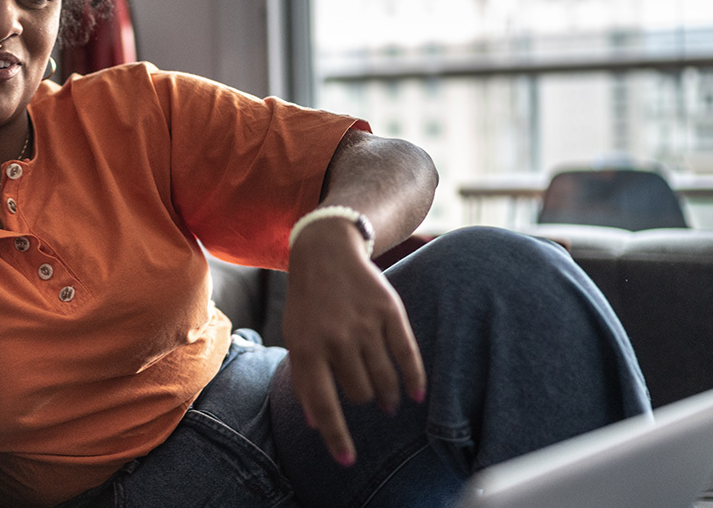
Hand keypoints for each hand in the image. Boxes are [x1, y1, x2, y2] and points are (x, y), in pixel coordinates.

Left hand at [282, 218, 426, 466]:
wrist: (326, 252)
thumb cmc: (308, 303)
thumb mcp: (295, 337)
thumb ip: (304, 378)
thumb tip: (314, 422)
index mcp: (307, 347)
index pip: (323, 404)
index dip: (336, 436)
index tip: (348, 460)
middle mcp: (336, 337)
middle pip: (359, 394)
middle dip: (362, 400)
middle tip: (362, 394)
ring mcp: (365, 324)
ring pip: (383, 381)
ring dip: (386, 397)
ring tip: (387, 401)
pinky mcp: (390, 311)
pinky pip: (408, 356)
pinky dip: (414, 379)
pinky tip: (416, 394)